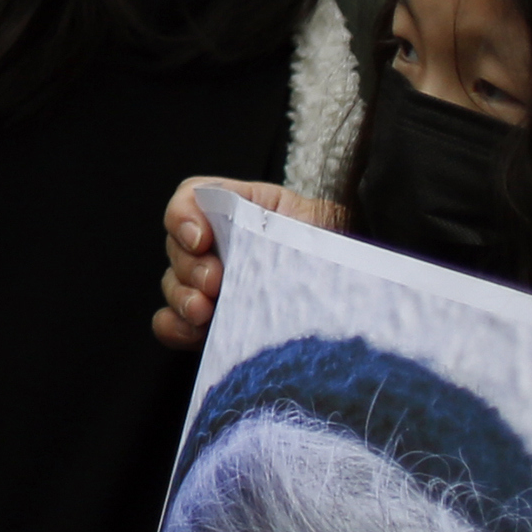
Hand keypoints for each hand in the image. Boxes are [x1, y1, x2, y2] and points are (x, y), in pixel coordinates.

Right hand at [152, 175, 339, 349]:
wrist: (358, 305)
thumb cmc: (342, 259)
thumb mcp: (323, 224)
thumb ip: (299, 216)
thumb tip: (292, 220)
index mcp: (244, 210)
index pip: (193, 198)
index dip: (185, 216)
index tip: (201, 240)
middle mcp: (221, 246)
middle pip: (177, 245)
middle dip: (190, 266)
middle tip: (215, 283)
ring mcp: (213, 286)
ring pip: (173, 284)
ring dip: (182, 297)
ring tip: (204, 312)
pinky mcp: (212, 324)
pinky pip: (174, 323)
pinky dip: (176, 327)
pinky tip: (195, 332)